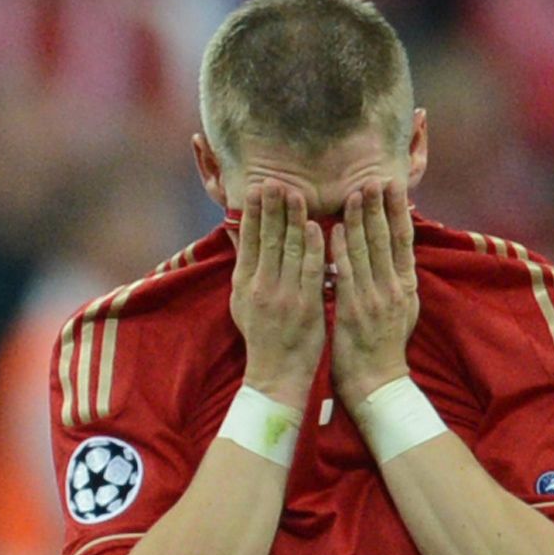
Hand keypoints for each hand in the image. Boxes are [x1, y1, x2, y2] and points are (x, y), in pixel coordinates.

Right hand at [231, 182, 326, 409]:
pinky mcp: (304, 306)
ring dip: (292, 219)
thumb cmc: (262, 336)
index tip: (255, 187)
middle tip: (274, 179)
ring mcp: (282, 296)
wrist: (276, 375)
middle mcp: (259, 286)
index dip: (252, 212)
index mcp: (244, 283)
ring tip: (295, 191)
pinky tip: (315, 226)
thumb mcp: (243, 301)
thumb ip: (245, 266)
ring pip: (287, 249)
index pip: (247, 240)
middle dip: (270, 207)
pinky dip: (311, 246)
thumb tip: (238, 233)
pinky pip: (309, 270)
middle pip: (265, 238)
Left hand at [331, 179, 417, 403]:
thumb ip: (396, 280)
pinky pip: (347, 273)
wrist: (377, 382)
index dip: (398, 211)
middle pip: (387, 238)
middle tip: (374, 177)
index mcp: (406, 286)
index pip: (404, 240)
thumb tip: (395, 252)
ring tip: (354, 192)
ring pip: (368, 250)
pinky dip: (341, 249)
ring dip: (360, 220)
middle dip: (380, 206)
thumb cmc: (383, 346)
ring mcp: (376, 298)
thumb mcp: (401, 309)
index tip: (393, 185)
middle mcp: (395, 288)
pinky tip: (334, 229)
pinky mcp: (355, 310)